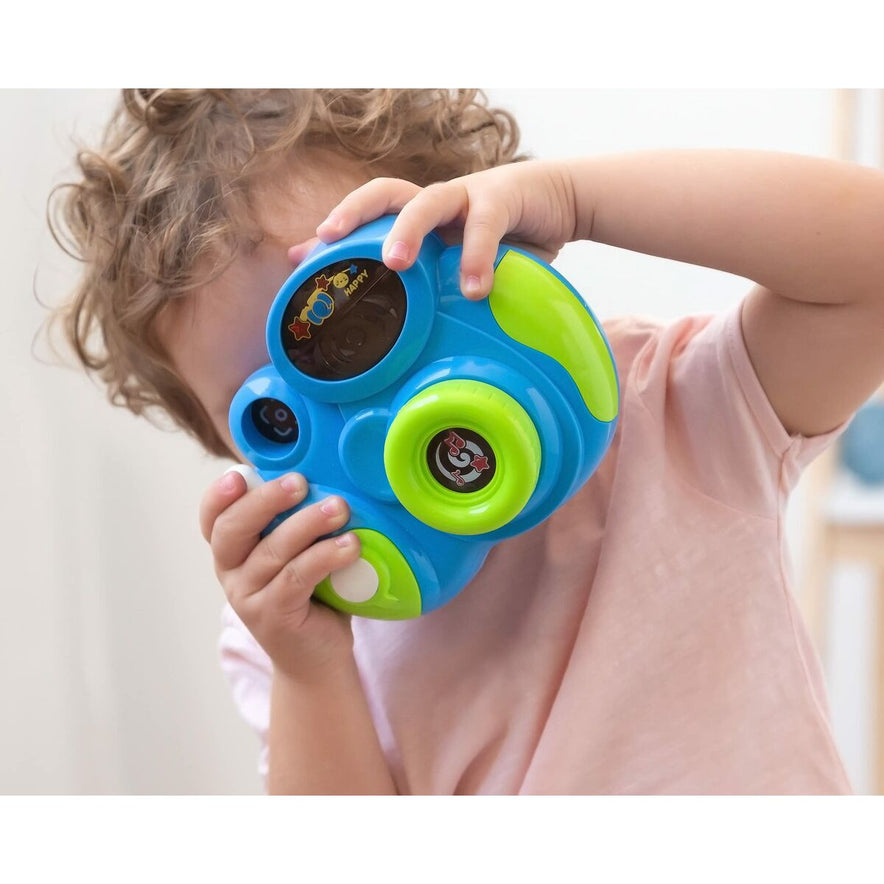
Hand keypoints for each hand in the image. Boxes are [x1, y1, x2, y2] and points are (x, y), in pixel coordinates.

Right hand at [200, 469, 361, 679]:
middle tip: (300, 482)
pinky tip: (350, 546)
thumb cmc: (312, 594)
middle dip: (266, 501)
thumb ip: (298, 522)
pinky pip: (296, 578)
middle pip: (233, 530)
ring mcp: (248, 597)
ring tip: (340, 509)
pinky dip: (325, 557)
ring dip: (307, 524)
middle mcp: (231, 572)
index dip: (219, 496)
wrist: (317, 658)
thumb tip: (331, 478)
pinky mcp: (273, 616)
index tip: (240, 475)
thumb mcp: (299, 552)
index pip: (213, 519)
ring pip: (271, 552)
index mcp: (233, 551)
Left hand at [314, 159, 578, 299]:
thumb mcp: (466, 266)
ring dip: (408, 230)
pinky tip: (476, 290)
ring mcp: (468, 195)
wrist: (562, 202)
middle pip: (385, 193)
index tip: (298, 259)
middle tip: (328, 241)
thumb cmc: (506, 239)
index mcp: (423, 217)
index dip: (336, 231)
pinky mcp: (505, 196)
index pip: (370, 216)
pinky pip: (486, 225)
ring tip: (396, 263)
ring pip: (427, 202)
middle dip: (353, 214)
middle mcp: (438, 202)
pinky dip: (478, 257)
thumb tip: (412, 342)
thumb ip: (441, 288)